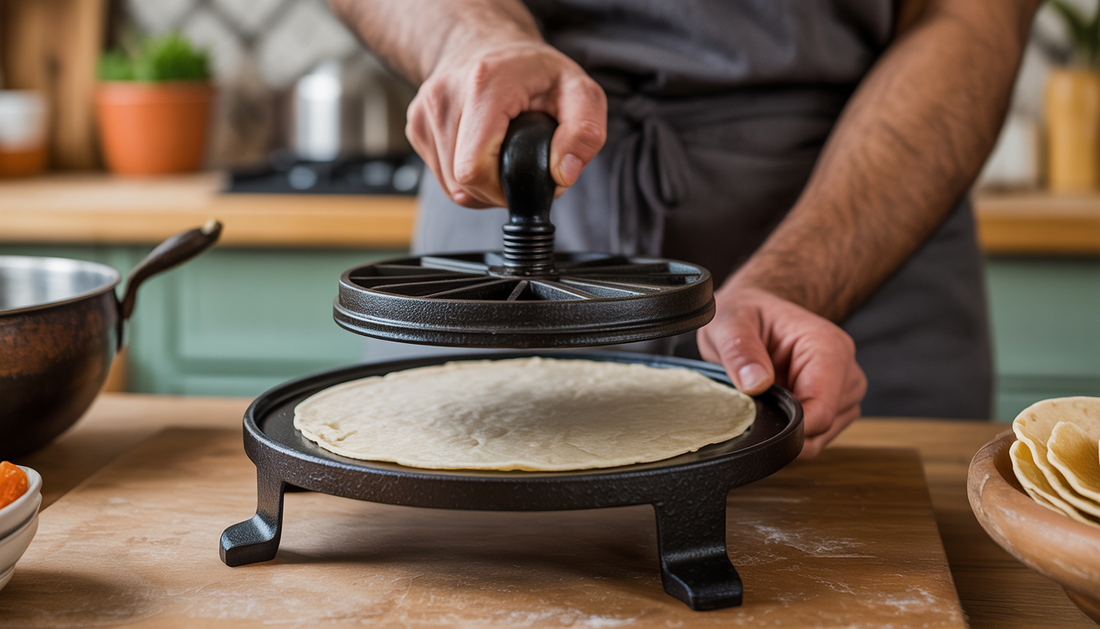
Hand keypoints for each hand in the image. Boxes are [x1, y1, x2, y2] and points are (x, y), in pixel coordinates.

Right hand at [407, 38, 606, 207]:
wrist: (486, 44)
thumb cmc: (533, 70)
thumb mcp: (579, 90)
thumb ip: (585, 132)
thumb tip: (563, 174)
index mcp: (484, 85)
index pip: (473, 168)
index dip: (502, 189)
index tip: (525, 177)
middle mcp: (444, 96)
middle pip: (461, 182)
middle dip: (496, 189)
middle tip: (520, 165)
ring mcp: (424, 112)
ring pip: (450, 186)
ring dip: (480, 186)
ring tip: (503, 156)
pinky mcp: (416, 126)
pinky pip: (441, 177)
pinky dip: (464, 177)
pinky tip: (482, 152)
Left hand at [697, 285, 866, 458]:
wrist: (756, 312)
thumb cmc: (746, 315)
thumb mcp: (731, 324)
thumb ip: (740, 352)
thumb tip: (755, 384)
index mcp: (829, 348)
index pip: (821, 412)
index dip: (787, 429)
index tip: (756, 422)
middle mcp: (846, 371)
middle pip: (822, 428)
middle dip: (783, 428)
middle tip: (751, 403)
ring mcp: (845, 391)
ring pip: (820, 437)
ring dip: (787, 429)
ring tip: (763, 399)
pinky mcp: (836, 405)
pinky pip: (816, 435)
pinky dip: (791, 429)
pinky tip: (773, 406)